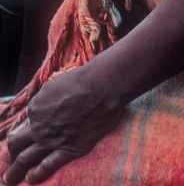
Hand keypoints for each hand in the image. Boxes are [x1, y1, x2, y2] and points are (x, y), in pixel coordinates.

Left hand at [1, 67, 122, 184]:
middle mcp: (38, 127)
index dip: (21, 131)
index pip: (21, 125)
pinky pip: (47, 166)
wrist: (101, 87)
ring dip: (14, 172)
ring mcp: (51, 140)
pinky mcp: (68, 150)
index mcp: (35, 108)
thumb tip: (41, 107)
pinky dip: (36, 174)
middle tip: (8, 161)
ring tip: (9, 179)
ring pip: (24, 160)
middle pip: (16, 144)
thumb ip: (44, 100)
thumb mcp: (55, 85)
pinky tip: (30, 178)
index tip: (23, 136)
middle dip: (10, 154)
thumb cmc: (81, 81)